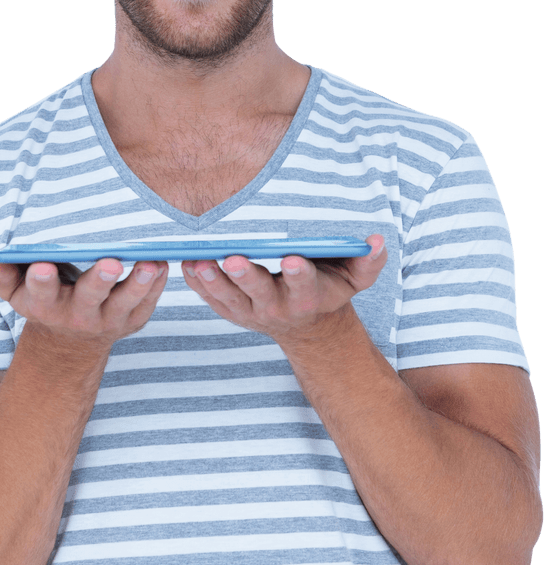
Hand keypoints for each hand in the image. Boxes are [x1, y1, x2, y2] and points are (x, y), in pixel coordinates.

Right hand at [0, 249, 167, 346]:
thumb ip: (1, 273)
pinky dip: (158, 286)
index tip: (44, 266)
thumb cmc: (45, 301)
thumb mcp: (17, 292)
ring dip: (139, 284)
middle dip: (98, 280)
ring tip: (150, 263)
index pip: (40, 292)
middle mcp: (77, 315)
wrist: (71, 341)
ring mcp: (109, 320)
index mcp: (46, 305)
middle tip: (110, 262)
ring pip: (126, 303)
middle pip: (89, 298)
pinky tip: (163, 264)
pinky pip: (148, 304)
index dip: (41, 281)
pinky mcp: (133, 321)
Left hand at [181, 235, 386, 347]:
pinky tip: (187, 264)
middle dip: (247, 277)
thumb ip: (367, 262)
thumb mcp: (355, 279)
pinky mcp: (232, 312)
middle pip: (261, 293)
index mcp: (310, 298)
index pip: (306, 286)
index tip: (293, 259)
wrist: (307, 324)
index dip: (300, 274)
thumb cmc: (329, 288)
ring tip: (199, 262)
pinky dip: (198, 285)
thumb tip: (376, 241)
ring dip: (213, 282)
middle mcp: (279, 308)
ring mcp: (252, 313)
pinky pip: (212, 300)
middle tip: (233, 260)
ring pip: (230, 299)